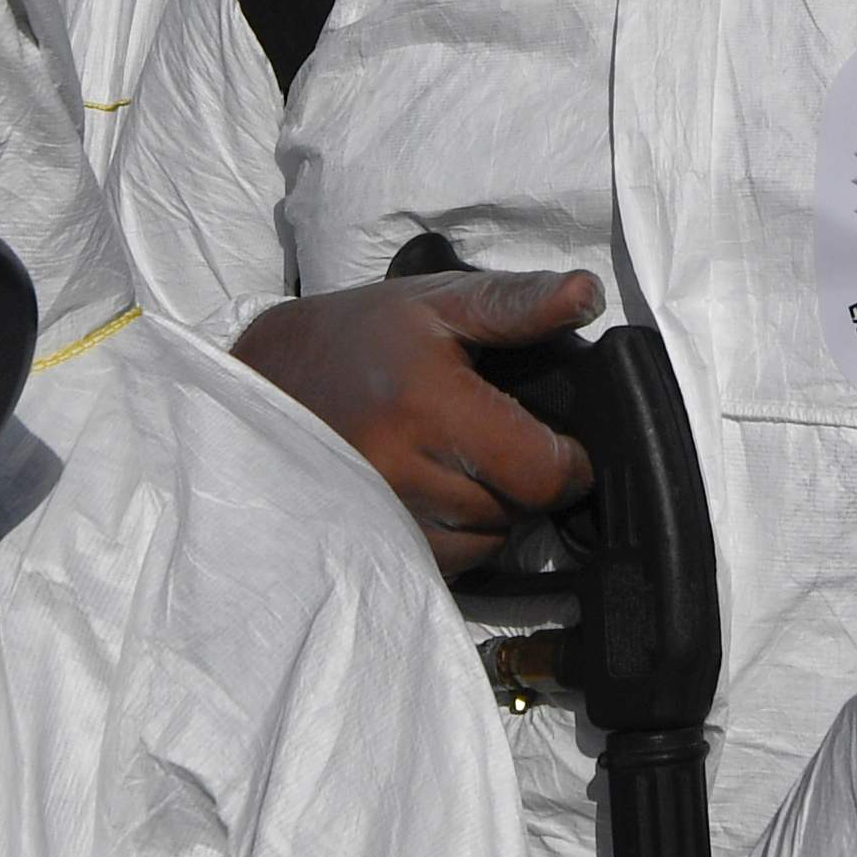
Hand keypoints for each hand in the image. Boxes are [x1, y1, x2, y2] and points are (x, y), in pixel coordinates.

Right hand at [236, 268, 603, 572]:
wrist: (270, 381)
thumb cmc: (361, 336)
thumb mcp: (439, 302)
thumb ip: (517, 303)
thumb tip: (585, 295)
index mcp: (430, 406)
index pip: (541, 472)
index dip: (569, 460)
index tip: (561, 440)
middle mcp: (403, 472)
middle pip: (518, 509)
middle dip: (527, 478)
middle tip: (499, 435)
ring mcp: (384, 517)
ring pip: (487, 540)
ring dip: (494, 508)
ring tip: (464, 459)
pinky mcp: (373, 545)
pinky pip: (451, 562)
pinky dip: (461, 534)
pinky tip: (440, 490)